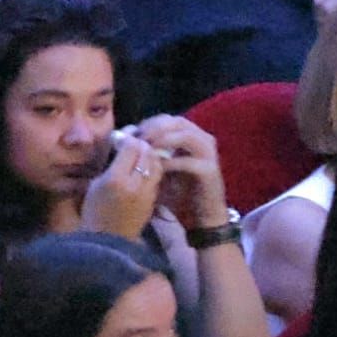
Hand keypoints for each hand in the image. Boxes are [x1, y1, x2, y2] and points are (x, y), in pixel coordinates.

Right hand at [80, 131, 161, 239]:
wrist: (108, 243)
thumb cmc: (94, 213)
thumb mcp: (95, 185)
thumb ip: (111, 164)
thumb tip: (121, 144)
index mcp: (116, 180)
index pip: (131, 146)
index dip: (127, 138)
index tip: (120, 139)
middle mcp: (135, 184)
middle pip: (147, 152)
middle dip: (141, 144)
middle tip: (132, 143)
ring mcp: (147, 193)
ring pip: (157, 162)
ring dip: (150, 155)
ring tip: (140, 155)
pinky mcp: (154, 200)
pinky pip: (157, 176)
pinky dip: (153, 168)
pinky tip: (143, 170)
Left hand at [126, 114, 228, 230]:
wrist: (202, 216)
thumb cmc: (179, 193)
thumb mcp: (160, 171)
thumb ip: (149, 156)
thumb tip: (125, 143)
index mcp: (190, 136)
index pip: (168, 120)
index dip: (149, 124)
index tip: (132, 134)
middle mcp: (202, 140)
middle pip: (177, 122)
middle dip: (155, 129)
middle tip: (138, 140)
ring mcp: (208, 154)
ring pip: (186, 136)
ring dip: (164, 141)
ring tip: (147, 150)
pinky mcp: (210, 171)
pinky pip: (189, 161)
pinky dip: (172, 162)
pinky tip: (158, 168)